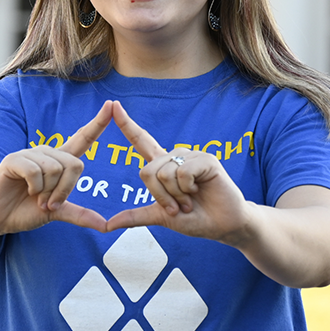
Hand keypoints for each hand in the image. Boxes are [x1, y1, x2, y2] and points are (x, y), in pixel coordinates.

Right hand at [0, 101, 111, 235]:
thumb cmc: (26, 211)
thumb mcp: (57, 213)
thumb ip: (80, 215)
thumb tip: (105, 226)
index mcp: (61, 161)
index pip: (84, 138)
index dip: (98, 123)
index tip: (112, 104)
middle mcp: (48, 153)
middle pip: (75, 165)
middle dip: (65, 190)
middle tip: (49, 202)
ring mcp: (30, 154)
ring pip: (56, 169)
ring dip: (48, 191)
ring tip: (36, 197)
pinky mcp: (14, 159)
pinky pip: (36, 171)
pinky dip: (35, 187)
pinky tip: (26, 190)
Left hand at [105, 102, 250, 242]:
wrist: (222, 225)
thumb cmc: (195, 218)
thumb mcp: (161, 217)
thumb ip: (136, 216)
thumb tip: (107, 225)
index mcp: (164, 166)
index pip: (141, 141)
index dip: (126, 125)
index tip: (113, 106)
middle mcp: (176, 157)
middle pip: (147, 171)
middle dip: (159, 196)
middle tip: (178, 207)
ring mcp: (192, 157)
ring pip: (164, 173)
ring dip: (175, 195)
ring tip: (190, 201)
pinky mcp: (206, 160)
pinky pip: (182, 172)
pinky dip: (187, 188)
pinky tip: (199, 191)